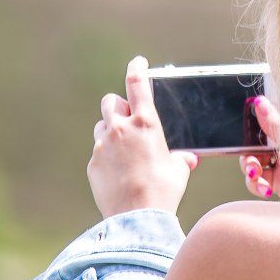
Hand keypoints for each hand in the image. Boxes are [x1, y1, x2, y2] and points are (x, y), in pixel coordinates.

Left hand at [88, 56, 199, 218]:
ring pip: (101, 126)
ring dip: (110, 130)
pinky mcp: (93, 164)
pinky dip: (106, 156)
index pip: (137, 84)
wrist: (137, 217)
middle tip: (127, 115)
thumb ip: (180, 158)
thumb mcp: (178, 170)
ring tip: (123, 147)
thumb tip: (186, 159)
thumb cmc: (163, 191)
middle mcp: (121, 129)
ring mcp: (103, 146)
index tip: (137, 62)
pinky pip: (98, 152)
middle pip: (111, 101)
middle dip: (118, 105)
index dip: (137, 68)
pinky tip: (118, 171)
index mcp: (146, 123)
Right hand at [239, 96, 279, 200]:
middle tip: (251, 164)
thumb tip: (259, 101)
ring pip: (253, 165)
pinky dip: (257, 185)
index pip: (266, 123)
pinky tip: (266, 189)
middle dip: (248, 155)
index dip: (253, 128)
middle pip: (255, 146)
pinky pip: (258, 182)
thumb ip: (276, 124)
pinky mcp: (278, 185)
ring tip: (256, 176)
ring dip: (250, 171)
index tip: (246, 133)